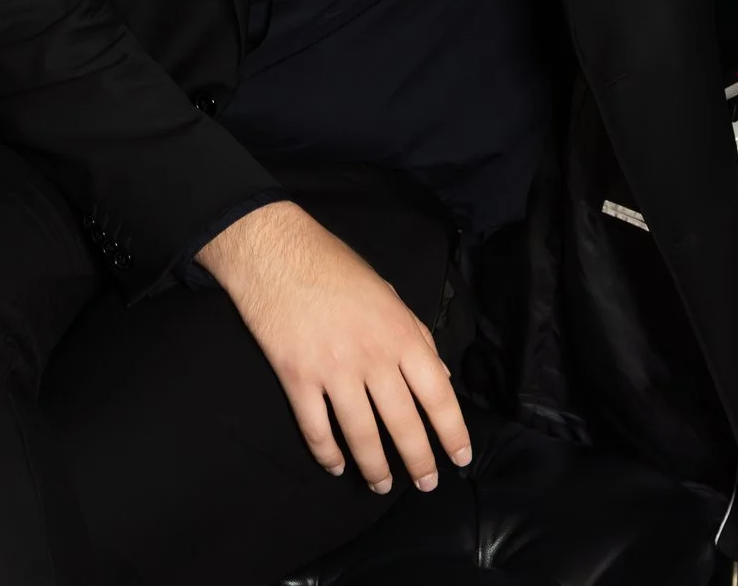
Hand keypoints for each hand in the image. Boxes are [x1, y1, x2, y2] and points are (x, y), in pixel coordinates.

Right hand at [196, 201, 470, 494]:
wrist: (277, 252)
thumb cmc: (336, 267)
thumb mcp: (389, 294)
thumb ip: (416, 335)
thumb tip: (439, 376)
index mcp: (401, 334)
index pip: (437, 395)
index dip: (451, 432)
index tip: (459, 457)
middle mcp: (372, 357)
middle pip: (403, 423)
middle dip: (418, 461)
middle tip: (425, 484)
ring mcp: (333, 370)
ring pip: (361, 435)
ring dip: (374, 467)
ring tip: (380, 485)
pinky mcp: (297, 377)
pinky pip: (316, 428)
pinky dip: (327, 453)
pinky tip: (335, 465)